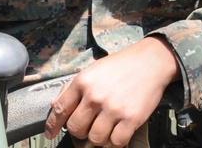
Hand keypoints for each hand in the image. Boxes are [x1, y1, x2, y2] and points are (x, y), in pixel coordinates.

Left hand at [44, 36, 180, 146]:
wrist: (152, 61)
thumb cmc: (122, 65)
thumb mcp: (94, 69)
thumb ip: (72, 87)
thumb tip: (54, 105)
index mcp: (83, 81)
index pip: (60, 109)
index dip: (52, 125)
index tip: (50, 133)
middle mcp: (95, 96)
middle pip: (76, 129)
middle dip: (80, 131)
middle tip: (89, 125)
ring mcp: (113, 108)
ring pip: (95, 139)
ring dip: (99, 137)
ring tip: (106, 127)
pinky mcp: (131, 118)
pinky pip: (116, 142)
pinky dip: (116, 141)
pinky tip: (118, 130)